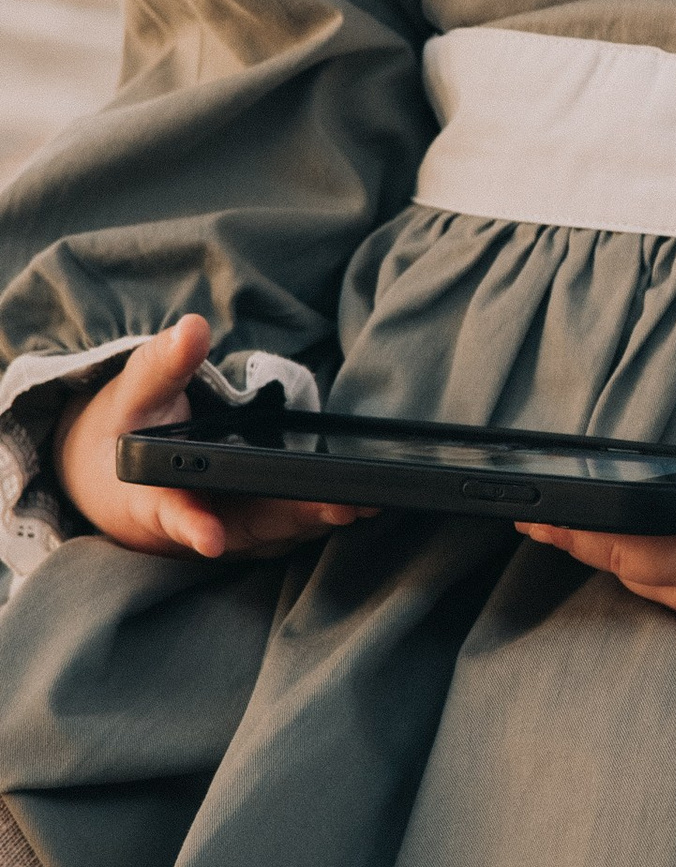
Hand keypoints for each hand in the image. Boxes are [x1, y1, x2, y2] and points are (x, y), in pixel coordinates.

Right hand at [53, 316, 365, 560]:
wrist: (118, 474)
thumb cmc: (126, 432)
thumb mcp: (135, 393)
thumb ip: (164, 364)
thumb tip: (192, 329)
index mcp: (148, 497)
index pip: (169, 514)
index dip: (190, 526)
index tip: (209, 536)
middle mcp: (191, 522)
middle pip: (244, 527)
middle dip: (291, 519)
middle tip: (341, 505)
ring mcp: (226, 529)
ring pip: (273, 532)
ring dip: (316, 521)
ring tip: (365, 502)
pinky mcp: (253, 528)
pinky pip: (288, 526)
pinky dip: (321, 515)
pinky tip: (366, 500)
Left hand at [520, 370, 675, 647]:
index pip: (620, 550)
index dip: (572, 532)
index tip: (530, 517)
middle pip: (635, 575)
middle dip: (591, 547)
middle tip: (549, 523)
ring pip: (665, 590)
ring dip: (630, 562)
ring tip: (599, 534)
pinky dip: (668, 570)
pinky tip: (671, 549)